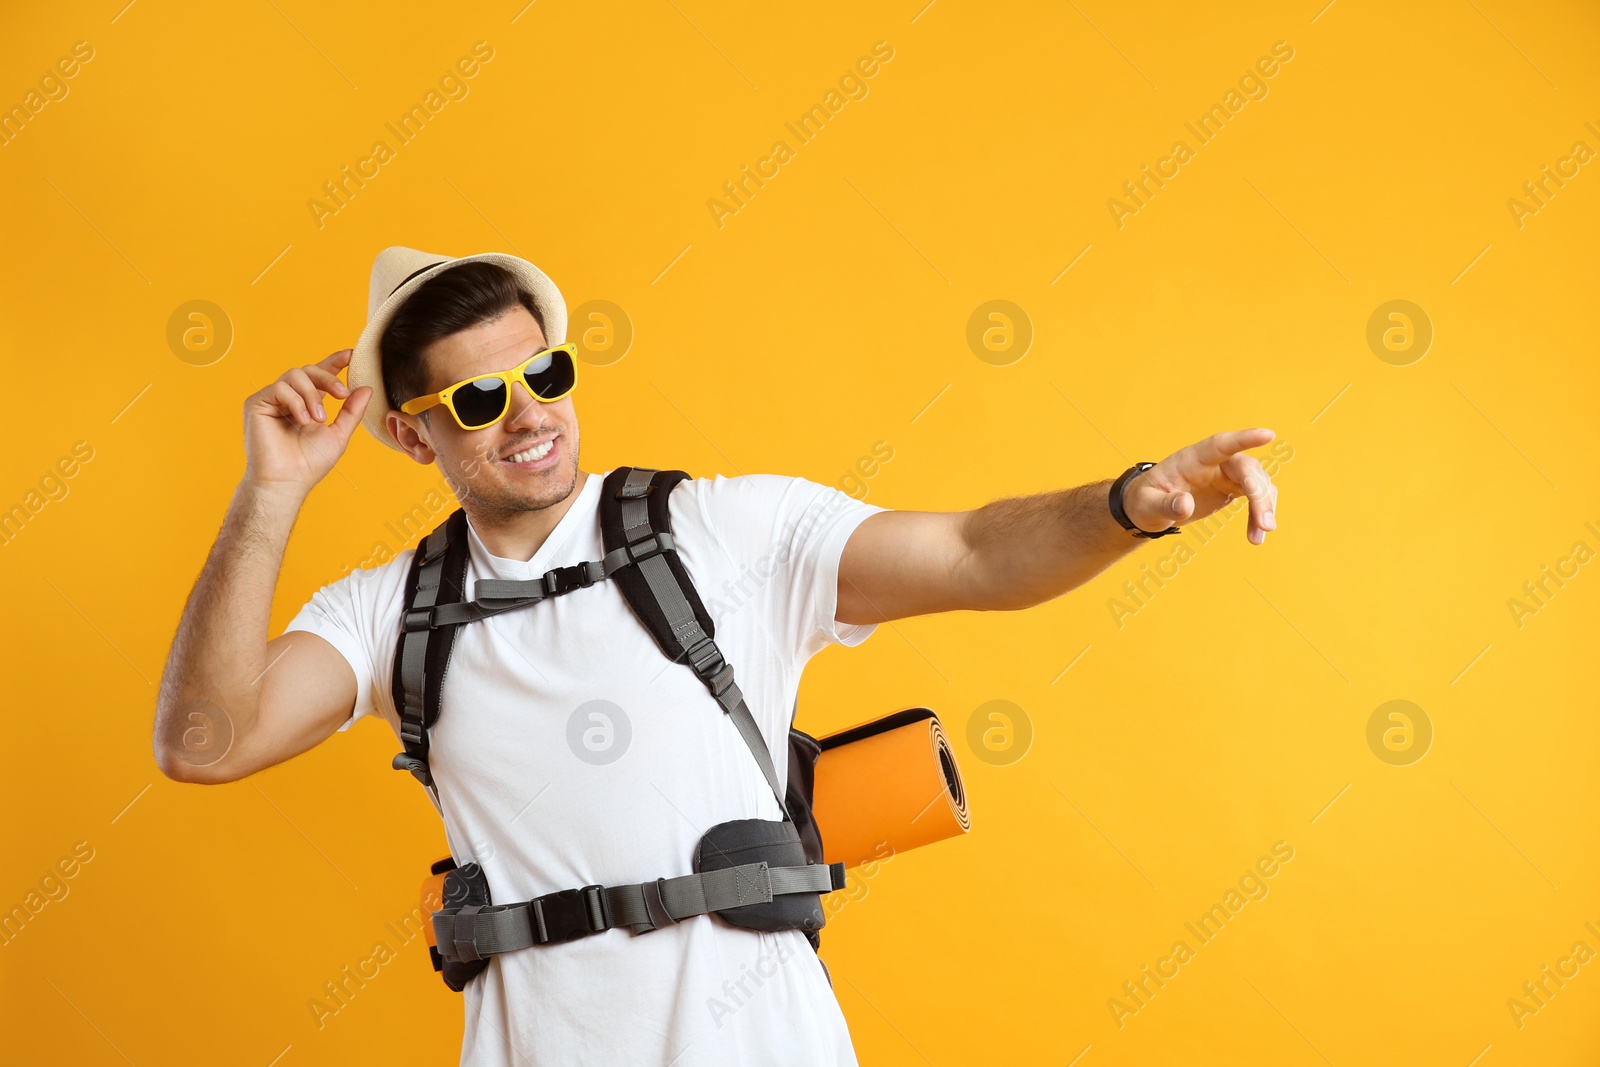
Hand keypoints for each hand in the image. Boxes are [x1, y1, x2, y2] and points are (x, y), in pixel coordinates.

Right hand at [242, 349, 371, 495]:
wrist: (287, 481)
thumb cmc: (310, 463)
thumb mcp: (338, 434)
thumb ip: (352, 411)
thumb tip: (366, 388)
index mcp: (307, 403)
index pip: (319, 376)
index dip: (334, 362)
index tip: (351, 355)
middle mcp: (289, 399)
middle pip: (308, 370)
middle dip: (328, 378)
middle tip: (342, 394)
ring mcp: (272, 400)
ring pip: (295, 375)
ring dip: (312, 394)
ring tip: (318, 418)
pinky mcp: (257, 403)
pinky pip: (280, 388)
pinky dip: (296, 401)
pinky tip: (302, 420)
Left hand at [1122, 428, 1278, 544]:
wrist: (1149, 508)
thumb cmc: (1145, 502)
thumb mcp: (1147, 506)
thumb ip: (1165, 505)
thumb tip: (1185, 505)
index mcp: (1191, 459)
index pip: (1220, 444)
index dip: (1243, 439)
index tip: (1268, 434)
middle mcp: (1213, 462)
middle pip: (1246, 468)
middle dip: (1259, 494)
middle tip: (1265, 525)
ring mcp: (1225, 474)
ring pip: (1257, 482)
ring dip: (1264, 507)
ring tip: (1259, 536)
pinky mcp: (1232, 488)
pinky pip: (1256, 496)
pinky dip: (1260, 514)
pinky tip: (1256, 535)